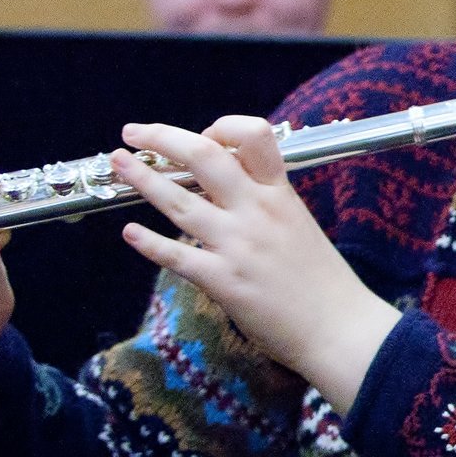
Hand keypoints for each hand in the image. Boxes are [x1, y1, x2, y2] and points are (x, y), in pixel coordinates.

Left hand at [111, 117, 399, 410]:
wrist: (338, 328)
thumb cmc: (323, 281)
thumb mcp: (299, 225)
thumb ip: (264, 203)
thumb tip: (225, 189)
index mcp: (280, 194)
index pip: (252, 136)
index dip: (220, 128)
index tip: (202, 137)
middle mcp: (256, 211)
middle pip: (203, 155)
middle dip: (162, 138)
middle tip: (134, 134)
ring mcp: (237, 244)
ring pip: (178, 200)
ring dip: (141, 179)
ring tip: (117, 165)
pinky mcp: (222, 280)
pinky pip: (175, 255)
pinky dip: (148, 242)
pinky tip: (130, 233)